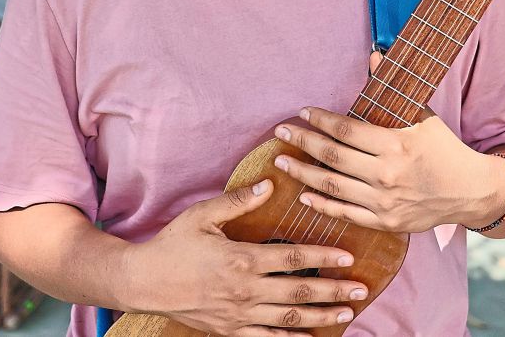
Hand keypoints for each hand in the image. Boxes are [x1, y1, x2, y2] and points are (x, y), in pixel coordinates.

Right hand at [126, 179, 369, 335]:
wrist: (142, 282)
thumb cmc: (172, 244)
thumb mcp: (203, 215)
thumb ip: (238, 200)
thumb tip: (270, 183)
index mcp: (242, 259)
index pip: (293, 257)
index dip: (323, 257)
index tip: (348, 256)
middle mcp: (245, 290)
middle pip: (299, 292)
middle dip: (333, 291)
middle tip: (361, 290)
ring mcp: (238, 314)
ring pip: (288, 319)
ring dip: (321, 316)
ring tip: (346, 313)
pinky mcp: (229, 330)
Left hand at [271, 52, 496, 232]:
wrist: (470, 190)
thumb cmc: (443, 148)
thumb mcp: (423, 114)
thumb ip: (394, 88)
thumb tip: (373, 53)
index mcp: (396, 143)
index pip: (346, 129)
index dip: (319, 120)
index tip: (302, 112)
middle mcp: (387, 174)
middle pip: (332, 156)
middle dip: (302, 142)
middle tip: (280, 132)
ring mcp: (384, 201)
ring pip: (332, 186)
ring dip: (301, 173)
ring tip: (281, 161)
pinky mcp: (386, 222)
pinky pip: (345, 214)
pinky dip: (321, 205)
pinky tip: (303, 195)